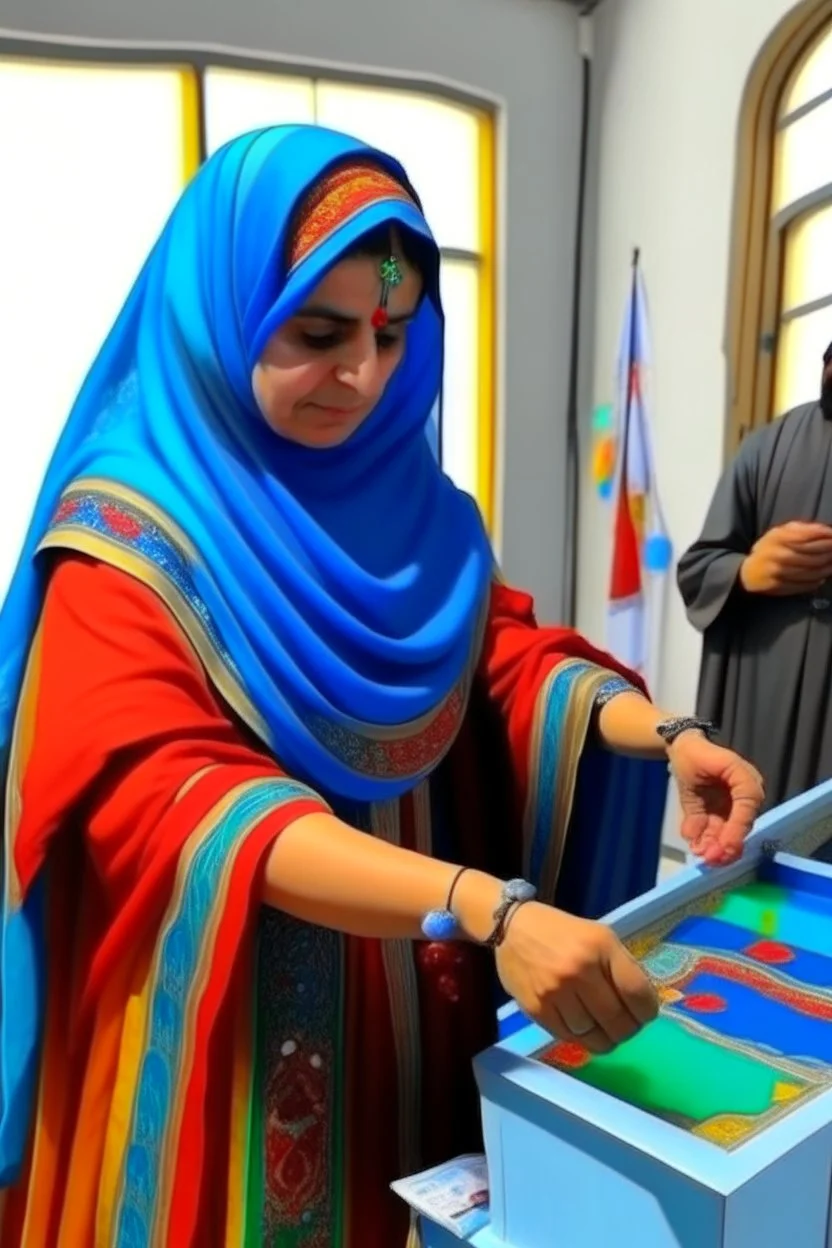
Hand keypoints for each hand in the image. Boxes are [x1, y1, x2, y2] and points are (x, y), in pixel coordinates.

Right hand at [494, 901, 657, 1053]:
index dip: (647, 1012)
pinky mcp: (536, 1009)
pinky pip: (569, 1038)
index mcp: (601, 946)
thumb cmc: (562, 931)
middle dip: (628, 1030)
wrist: (512, 927)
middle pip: (618, 1022)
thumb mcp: (600, 936)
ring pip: (594, 1037)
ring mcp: (556, 992)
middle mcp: (579, 970)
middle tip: (625, 1027)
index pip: (638, 994)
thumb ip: (621, 968)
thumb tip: (641, 1006)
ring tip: (603, 1029)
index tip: (644, 1014)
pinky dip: (581, 1037)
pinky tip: (581, 1025)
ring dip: (604, 1038)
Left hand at [668, 732, 763, 865]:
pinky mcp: (725, 811)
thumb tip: (694, 837)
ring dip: (718, 846)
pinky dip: (710, 840)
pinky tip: (699, 848)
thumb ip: (694, 810)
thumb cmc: (690, 756)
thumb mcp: (692, 776)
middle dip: (725, 844)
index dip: (736, 830)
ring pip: (731, 830)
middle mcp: (747, 793)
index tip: (724, 847)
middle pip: (742, 824)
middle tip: (710, 859)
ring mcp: (736, 803)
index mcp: (744, 778)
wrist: (685, 748)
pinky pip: (721, 829)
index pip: (746, 807)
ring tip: (703, 857)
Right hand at [740, 521, 831, 595]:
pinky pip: (803, 585)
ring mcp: (777, 572)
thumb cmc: (770, 548)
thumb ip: (803, 529)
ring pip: (810, 571)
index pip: (809, 536)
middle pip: (813, 555)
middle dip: (830, 553)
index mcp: (777, 537)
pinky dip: (816, 582)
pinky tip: (822, 577)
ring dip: (827, 569)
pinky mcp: (778, 586)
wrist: (749, 572)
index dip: (826, 538)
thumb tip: (828, 531)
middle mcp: (777, 554)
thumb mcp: (781, 532)